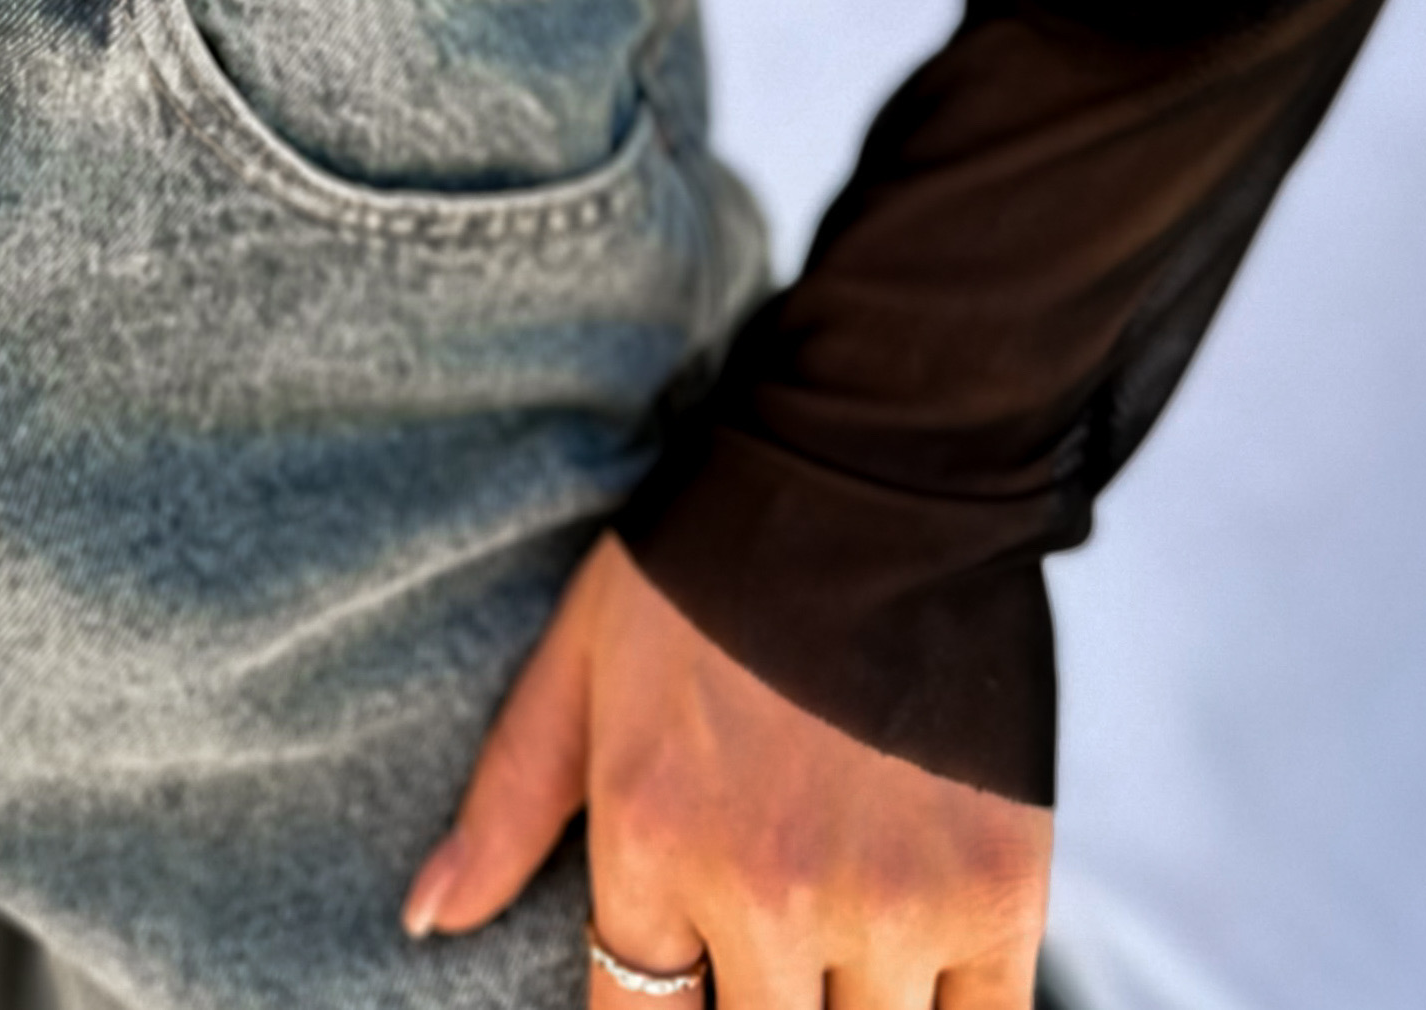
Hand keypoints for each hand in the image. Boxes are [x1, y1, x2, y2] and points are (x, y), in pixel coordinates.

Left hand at [402, 533, 1050, 1006]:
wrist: (882, 468)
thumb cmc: (712, 556)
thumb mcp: (582, 656)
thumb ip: (509, 799)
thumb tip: (426, 920)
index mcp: (656, 839)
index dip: (659, 1006)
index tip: (692, 967)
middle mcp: (770, 895)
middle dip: (754, 1005)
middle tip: (765, 940)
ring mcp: (892, 901)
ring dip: (847, 1006)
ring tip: (837, 935)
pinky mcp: (999, 891)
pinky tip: (920, 957)